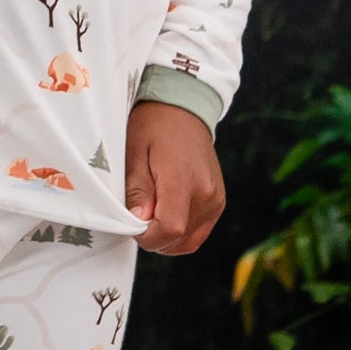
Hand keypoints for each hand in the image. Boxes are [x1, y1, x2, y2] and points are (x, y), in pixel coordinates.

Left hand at [125, 98, 223, 255]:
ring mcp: (216, 200)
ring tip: (151, 214)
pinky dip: (181, 232)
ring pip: (190, 241)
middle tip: (138, 216)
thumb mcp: (135, 153)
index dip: (147, 237)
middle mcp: (207, 195)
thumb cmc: (154, 126)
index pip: (170, 230)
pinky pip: (199, 232)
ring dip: (168, 238)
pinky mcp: (218, 202)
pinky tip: (166, 214)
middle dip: (155, 238)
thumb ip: (138, 191)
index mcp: (185, 181)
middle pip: (180, 240)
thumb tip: (139, 222)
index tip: (132, 225)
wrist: (183, 107)